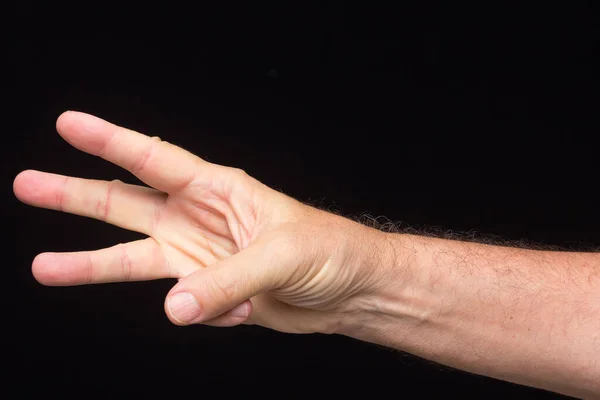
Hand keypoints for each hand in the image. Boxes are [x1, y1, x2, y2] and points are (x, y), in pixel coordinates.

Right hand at [14, 111, 387, 333]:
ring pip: (131, 256)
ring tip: (43, 267)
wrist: (348, 292)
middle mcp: (198, 218)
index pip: (153, 158)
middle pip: (125, 202)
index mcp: (218, 189)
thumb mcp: (282, 256)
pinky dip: (203, 314)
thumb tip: (173, 307)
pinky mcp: (206, 291)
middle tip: (27, 184)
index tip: (67, 124)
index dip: (109, 140)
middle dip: (75, 194)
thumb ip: (225, 282)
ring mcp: (197, 256)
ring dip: (87, 263)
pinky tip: (241, 311)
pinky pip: (183, 305)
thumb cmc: (329, 252)